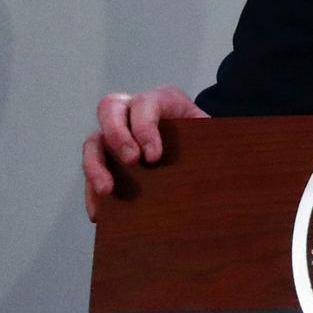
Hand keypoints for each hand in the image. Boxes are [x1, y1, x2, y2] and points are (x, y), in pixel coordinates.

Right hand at [82, 85, 206, 221]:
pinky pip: (91, 170)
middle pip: (109, 108)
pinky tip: (99, 213)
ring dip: (95, 166)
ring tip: (107, 191)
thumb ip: (211, 139)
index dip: (145, 128)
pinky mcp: (105, 156)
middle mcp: (131, 109)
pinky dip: (91, 192)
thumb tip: (222, 162)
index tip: (154, 157)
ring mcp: (114, 132)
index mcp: (161, 99)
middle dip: (118, 136)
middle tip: (132, 162)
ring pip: (93, 140)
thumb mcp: (210, 132)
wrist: (198, 144)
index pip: (145, 104)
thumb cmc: (205, 136)